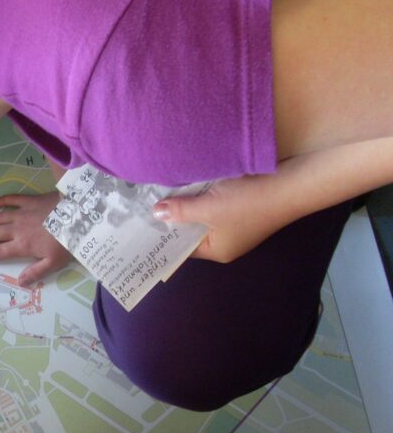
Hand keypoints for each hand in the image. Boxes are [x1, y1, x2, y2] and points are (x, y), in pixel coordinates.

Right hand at [0, 193, 71, 285]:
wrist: (78, 215)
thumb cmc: (67, 241)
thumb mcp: (54, 262)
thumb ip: (36, 272)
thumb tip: (20, 282)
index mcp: (23, 244)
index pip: (1, 251)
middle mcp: (18, 228)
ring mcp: (23, 212)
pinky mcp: (30, 200)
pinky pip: (12, 199)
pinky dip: (2, 200)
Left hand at [152, 175, 287, 263]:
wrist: (291, 182)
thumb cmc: (248, 202)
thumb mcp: (208, 208)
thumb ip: (180, 211)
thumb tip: (157, 213)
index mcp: (217, 250)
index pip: (182, 248)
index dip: (163, 236)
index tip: (142, 225)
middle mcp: (225, 241)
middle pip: (191, 231)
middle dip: (173, 217)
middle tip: (146, 205)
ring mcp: (235, 224)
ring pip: (202, 215)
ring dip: (187, 203)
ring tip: (160, 193)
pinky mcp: (242, 206)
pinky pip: (214, 204)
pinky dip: (201, 195)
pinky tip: (186, 183)